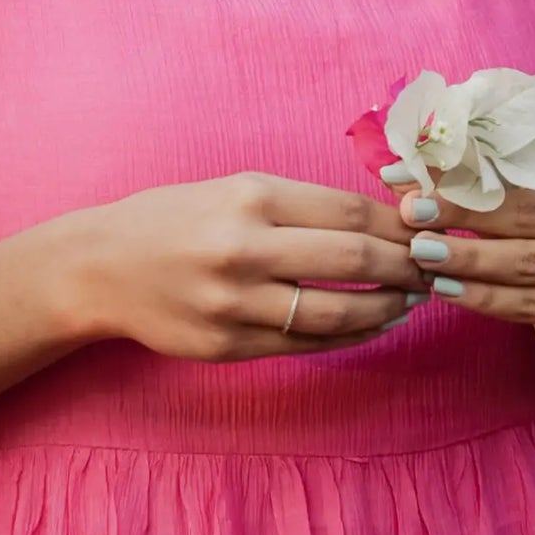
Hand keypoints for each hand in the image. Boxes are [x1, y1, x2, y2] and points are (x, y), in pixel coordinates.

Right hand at [57, 171, 429, 361]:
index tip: (429, 229)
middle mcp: (245, 248)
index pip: (349, 212)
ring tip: (411, 300)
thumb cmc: (174, 218)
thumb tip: (384, 218)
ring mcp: (236, 304)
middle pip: (355, 260)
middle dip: (407, 266)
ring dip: (388, 308)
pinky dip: (351, 337)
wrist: (100, 268)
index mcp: (250, 197)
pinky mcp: (230, 346)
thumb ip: (302, 204)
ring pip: (338, 313)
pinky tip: (373, 325)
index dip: (400, 225)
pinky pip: (308, 346)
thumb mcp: (233, 188)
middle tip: (434, 267)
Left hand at [386, 146, 534, 363]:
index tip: (406, 175)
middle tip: (409, 214)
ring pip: (526, 261)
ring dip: (467, 257)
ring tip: (420, 254)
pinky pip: (530, 304)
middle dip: (460, 212)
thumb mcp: (527, 204)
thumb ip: (475, 184)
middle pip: (527, 211)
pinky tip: (446, 290)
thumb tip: (399, 172)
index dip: (461, 171)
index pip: (520, 166)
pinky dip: (483, 297)